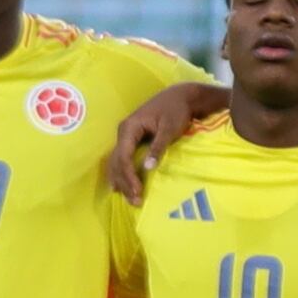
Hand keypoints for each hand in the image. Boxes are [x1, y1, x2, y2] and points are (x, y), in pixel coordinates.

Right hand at [105, 80, 227, 200]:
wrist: (180, 96)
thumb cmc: (176, 111)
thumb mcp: (170, 128)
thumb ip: (158, 147)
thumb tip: (148, 167)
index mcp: (129, 128)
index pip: (123, 156)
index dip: (128, 176)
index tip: (137, 191)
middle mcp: (123, 132)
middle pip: (117, 162)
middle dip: (124, 182)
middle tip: (135, 201)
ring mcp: (126, 135)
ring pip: (117, 162)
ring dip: (122, 180)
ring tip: (130, 198)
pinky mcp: (132, 139)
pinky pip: (122, 158)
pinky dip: (122, 173)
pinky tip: (122, 186)